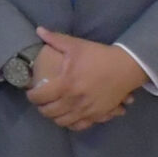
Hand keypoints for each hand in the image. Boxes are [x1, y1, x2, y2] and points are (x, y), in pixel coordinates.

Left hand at [27, 29, 146, 130]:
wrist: (126, 67)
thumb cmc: (99, 56)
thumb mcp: (76, 45)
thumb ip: (55, 39)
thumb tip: (39, 30)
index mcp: (66, 84)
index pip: (40, 97)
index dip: (31, 96)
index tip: (30, 92)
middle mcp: (74, 100)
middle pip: (49, 112)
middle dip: (41, 107)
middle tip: (41, 101)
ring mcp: (86, 110)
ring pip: (62, 122)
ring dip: (54, 117)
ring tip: (53, 108)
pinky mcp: (98, 115)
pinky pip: (79, 126)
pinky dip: (71, 123)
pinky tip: (68, 116)